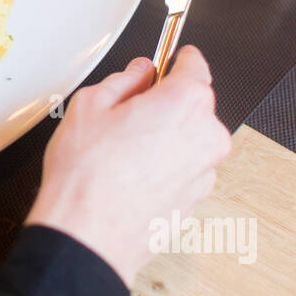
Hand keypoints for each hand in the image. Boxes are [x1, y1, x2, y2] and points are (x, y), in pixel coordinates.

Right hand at [27, 46, 231, 286]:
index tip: (168, 58)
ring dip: (165, 138)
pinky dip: (163, 167)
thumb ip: (123, 80)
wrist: (88, 236)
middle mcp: (206, 136)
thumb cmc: (88, 176)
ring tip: (121, 151)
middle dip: (164, 103)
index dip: (175, 59)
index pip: (194, 65)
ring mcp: (204, 173)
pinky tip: (129, 175)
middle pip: (193, 104)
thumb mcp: (90, 105)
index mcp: (187, 102)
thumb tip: (139, 74)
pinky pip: (182, 170)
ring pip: (187, 140)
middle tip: (125, 113)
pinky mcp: (194, 201)